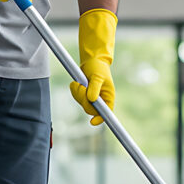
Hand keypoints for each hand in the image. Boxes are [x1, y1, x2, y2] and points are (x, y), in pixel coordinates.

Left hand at [70, 8, 116, 125]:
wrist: (92, 61)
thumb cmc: (98, 68)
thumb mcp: (98, 76)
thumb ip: (95, 87)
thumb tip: (92, 99)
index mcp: (108, 98)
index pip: (106, 113)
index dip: (99, 118)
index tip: (92, 122)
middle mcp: (101, 101)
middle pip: (89, 108)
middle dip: (82, 98)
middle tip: (80, 85)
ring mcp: (92, 99)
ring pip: (81, 103)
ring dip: (77, 93)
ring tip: (79, 82)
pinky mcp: (84, 95)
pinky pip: (76, 98)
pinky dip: (74, 90)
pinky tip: (77, 83)